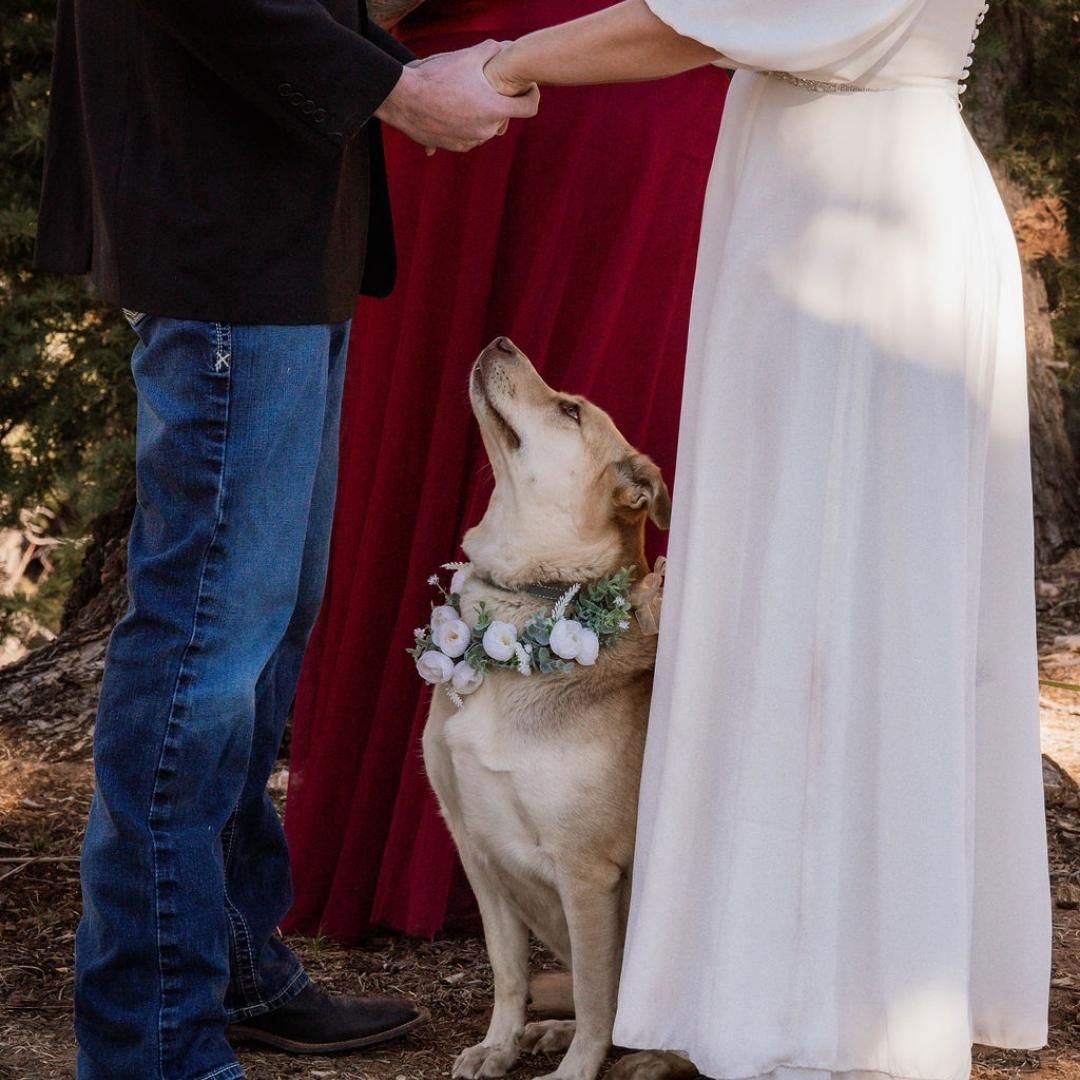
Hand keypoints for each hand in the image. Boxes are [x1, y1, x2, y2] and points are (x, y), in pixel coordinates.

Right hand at [375, 40, 539, 152]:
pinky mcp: (455, 147)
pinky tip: (450, 112)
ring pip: (484, 128)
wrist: (404, 100)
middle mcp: (486, 130)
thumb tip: (505, 46)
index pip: (529, 108)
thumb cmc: (436, 76)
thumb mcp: (466, 57)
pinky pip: (466, 136)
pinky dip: (462, 125)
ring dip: (479, 116)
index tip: (528, 89)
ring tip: (463, 98)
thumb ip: (490, 50)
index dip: (532, 96)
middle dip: (499, 104)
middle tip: (486, 89)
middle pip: (504, 118)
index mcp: (495, 109)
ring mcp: (470, 141)